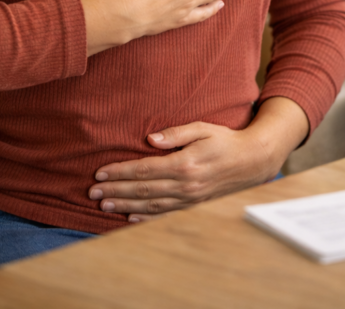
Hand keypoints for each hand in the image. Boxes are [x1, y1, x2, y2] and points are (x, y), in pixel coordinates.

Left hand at [88, 97, 308, 221]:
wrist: (252, 161)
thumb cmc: (225, 139)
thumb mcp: (203, 127)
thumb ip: (176, 133)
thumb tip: (149, 138)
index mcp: (185, 163)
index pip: (145, 169)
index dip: (121, 171)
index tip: (100, 173)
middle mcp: (185, 184)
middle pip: (143, 189)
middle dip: (116, 190)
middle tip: (92, 193)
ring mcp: (189, 198)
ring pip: (150, 205)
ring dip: (125, 205)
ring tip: (104, 205)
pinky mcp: (193, 206)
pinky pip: (165, 215)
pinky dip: (145, 218)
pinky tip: (129, 217)